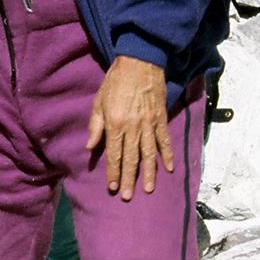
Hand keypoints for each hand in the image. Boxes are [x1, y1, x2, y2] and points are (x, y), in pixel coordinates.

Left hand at [86, 55, 172, 200]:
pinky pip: (164, 140)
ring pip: (149, 154)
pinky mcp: (161, 118)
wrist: (140, 62)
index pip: (113, 154)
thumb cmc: (115, 81)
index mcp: (115, 124)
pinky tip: (169, 168)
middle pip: (131, 158)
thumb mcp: (99, 101)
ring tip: (148, 189)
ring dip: (149, 173)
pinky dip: (168, 155)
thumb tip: (89, 147)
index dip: (113, 172)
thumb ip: (95, 126)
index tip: (112, 187)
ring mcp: (149, 124)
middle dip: (129, 179)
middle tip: (128, 197)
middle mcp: (133, 127)